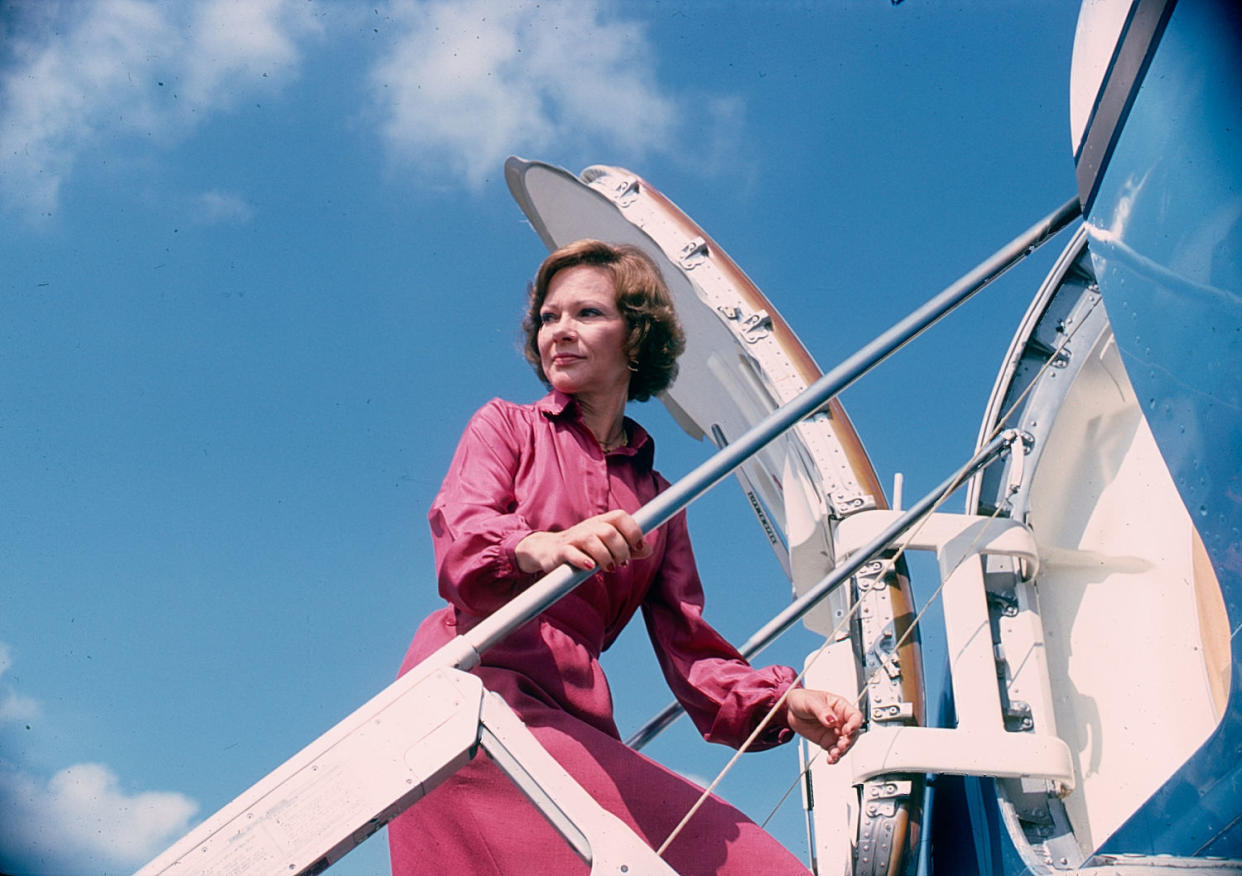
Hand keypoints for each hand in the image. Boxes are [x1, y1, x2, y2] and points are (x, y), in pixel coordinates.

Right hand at [515, 510, 650, 574]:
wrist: (549, 551)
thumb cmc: (583, 548)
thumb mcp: (607, 546)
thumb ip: (628, 548)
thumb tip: (649, 550)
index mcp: (601, 522)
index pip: (620, 516)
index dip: (633, 530)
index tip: (639, 546)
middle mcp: (588, 527)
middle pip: (609, 531)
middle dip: (620, 550)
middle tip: (622, 564)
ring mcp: (573, 538)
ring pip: (592, 540)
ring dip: (605, 557)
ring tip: (609, 568)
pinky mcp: (560, 552)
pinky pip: (571, 552)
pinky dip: (582, 560)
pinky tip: (589, 568)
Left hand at [784, 688, 862, 763]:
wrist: (790, 710)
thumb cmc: (803, 699)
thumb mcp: (811, 701)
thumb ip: (822, 711)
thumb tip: (832, 720)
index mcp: (840, 707)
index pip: (855, 716)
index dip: (855, 724)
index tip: (848, 730)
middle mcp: (840, 721)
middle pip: (853, 733)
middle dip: (849, 741)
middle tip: (842, 745)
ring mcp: (834, 732)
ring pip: (844, 745)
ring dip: (842, 751)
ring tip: (834, 754)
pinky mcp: (826, 742)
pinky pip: (834, 751)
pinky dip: (833, 757)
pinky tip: (830, 759)